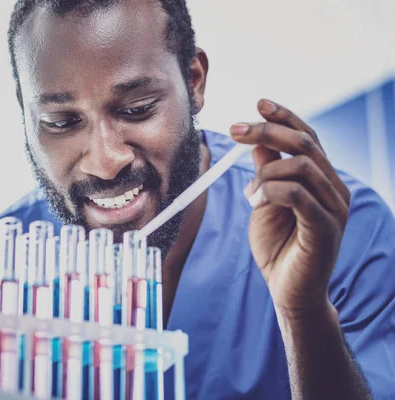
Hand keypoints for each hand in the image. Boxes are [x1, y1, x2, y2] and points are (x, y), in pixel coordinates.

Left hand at [230, 99, 349, 317]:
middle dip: (267, 131)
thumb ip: (267, 172)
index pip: (307, 137)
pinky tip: (257, 202)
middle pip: (304, 144)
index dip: (284, 117)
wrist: (289, 291)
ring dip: (265, 173)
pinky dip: (271, 191)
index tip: (259, 103)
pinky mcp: (326, 227)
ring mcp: (334, 207)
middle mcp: (334, 188)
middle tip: (235, 130)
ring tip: (250, 195)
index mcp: (321, 180)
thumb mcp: (265, 202)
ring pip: (301, 166)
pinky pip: (298, 194)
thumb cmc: (277, 247)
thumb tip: (256, 142)